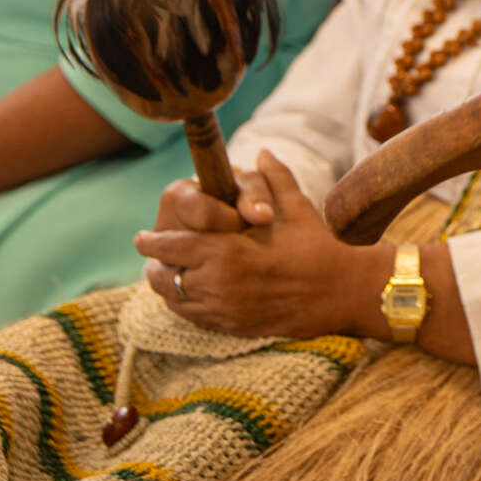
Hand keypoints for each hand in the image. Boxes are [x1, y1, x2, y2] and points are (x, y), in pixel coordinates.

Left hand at [136, 152, 385, 339]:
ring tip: (167, 275)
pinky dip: (185, 306)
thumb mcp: (295, 207)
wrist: (339, 292)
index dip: (150, 242)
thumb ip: (273, 178)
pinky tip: (191, 294)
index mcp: (226, 252)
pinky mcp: (231, 327)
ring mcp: (223, 310)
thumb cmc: (316, 246)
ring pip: (174, 301)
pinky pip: (192, 318)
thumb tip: (261, 152)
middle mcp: (217, 284)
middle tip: (153, 257)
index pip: (170, 247)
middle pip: (163, 278)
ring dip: (167, 287)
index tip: (141, 237)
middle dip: (154, 265)